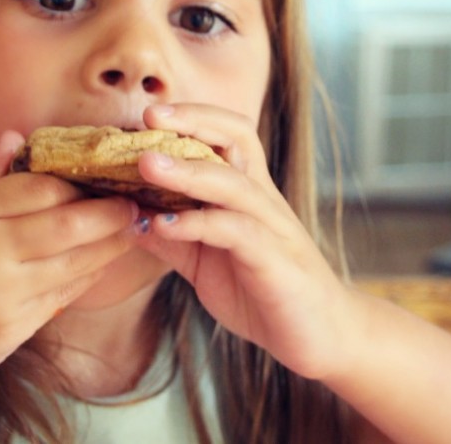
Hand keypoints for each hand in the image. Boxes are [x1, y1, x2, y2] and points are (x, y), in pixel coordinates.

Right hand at [0, 131, 137, 401]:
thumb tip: (17, 136)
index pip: (40, 186)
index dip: (78, 180)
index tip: (105, 173)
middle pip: (69, 222)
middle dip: (112, 211)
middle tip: (137, 201)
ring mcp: (2, 293)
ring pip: (76, 262)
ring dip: (113, 245)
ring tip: (135, 228)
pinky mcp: (12, 329)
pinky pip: (64, 297)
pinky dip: (89, 277)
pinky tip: (106, 262)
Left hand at [132, 104, 356, 380]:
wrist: (322, 335)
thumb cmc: (265, 293)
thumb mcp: (206, 263)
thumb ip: (173, 239)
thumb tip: (129, 218)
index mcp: (248, 194)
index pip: (228, 134)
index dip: (193, 117)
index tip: (150, 114)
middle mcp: (263, 201)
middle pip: (237, 140)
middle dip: (192, 122)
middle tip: (148, 116)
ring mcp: (272, 228)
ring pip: (232, 184)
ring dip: (187, 171)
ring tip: (146, 164)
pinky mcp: (274, 260)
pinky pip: (236, 231)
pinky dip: (197, 224)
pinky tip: (163, 226)